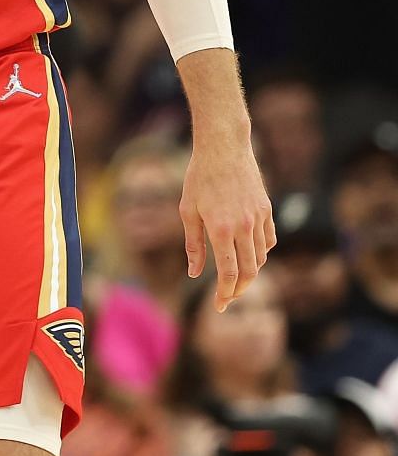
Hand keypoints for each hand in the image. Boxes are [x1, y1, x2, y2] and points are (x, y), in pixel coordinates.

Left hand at [180, 136, 274, 311]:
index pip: (228, 272)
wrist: (224, 148)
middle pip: (249, 271)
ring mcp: (259, 218)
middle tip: (227, 299)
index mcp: (221, 229)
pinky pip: (269, 241)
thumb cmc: (198, 178)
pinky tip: (249, 256)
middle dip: (239, 290)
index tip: (219, 306)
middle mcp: (244, 227)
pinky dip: (261, 254)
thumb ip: (194, 245)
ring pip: (261, 258)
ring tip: (235, 279)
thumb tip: (195, 274)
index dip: (225, 293)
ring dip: (250, 273)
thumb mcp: (187, 210)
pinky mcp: (267, 210)